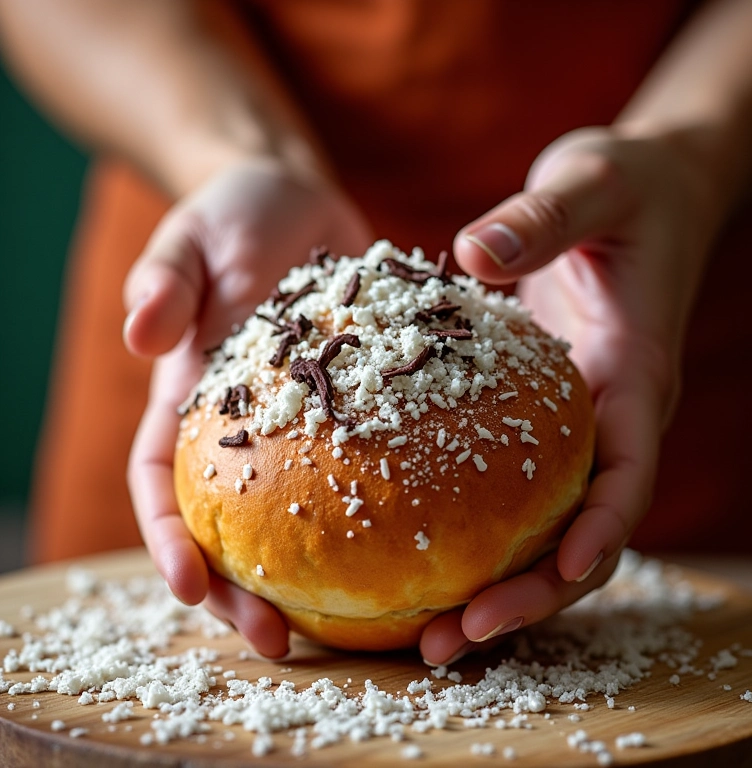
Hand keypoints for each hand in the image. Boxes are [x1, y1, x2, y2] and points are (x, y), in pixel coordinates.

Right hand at [124, 159, 370, 657]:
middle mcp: (246, 427)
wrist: (297, 201)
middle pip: (233, 525)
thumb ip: (165, 281)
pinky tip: (415, 541)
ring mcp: (303, 424)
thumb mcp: (193, 237)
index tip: (192, 590)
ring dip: (313, 576)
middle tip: (278, 640)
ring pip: (300, 515)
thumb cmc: (235, 215)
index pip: (163, 484)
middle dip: (242, 589)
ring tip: (351, 626)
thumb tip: (141, 337)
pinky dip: (380, 508)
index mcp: (194, 400)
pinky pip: (368, 464)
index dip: (170, 541)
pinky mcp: (357, 407)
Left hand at [420, 126, 718, 664]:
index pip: (627, 475)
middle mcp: (606, 417)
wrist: (640, 192)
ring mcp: (571, 424)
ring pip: (544, 527)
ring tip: (427, 632)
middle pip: (581, 533)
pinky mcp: (537, 416)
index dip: (598, 534)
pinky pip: (510, 490)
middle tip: (451, 638)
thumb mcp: (592, 184)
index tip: (555, 578)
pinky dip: (474, 533)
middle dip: (530, 593)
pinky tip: (415, 554)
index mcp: (634, 375)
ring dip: (495, 585)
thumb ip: (543, 217)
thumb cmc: (629, 188)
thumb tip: (475, 251)